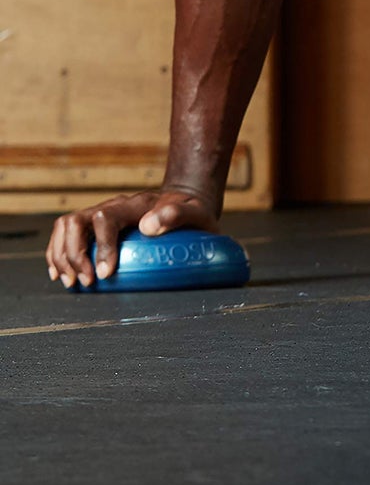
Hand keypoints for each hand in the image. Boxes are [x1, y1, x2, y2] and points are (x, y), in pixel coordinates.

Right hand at [46, 189, 218, 289]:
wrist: (185, 202)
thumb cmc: (191, 212)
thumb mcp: (195, 211)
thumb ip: (176, 214)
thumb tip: (148, 226)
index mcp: (136, 204)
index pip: (106, 218)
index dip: (102, 246)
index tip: (106, 273)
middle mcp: (114, 206)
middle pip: (76, 222)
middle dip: (74, 255)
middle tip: (86, 282)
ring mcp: (101, 213)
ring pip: (65, 226)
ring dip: (61, 256)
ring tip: (71, 281)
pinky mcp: (94, 225)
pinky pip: (65, 234)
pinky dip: (57, 253)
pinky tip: (61, 273)